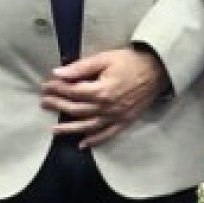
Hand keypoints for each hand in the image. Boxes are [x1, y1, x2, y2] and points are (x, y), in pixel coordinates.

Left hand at [42, 47, 168, 146]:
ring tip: (54, 129)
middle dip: (57, 105)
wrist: (159, 69)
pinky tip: (83, 144)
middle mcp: (106, 107)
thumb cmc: (132, 62)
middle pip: (76, 110)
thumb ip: (81, 67)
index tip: (46, 85)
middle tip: (45, 103)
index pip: (72, 92)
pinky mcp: (125, 121)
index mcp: (101, 90)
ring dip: (69, 129)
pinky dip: (94, 140)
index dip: (57, 88)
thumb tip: (58, 73)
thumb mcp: (105, 59)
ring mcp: (116, 116)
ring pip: (87, 126)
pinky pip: (107, 134)